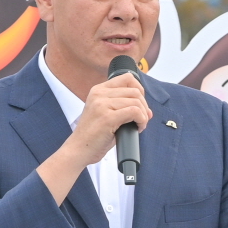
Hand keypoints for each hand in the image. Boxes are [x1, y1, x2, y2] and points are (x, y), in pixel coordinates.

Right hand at [36, 72, 151, 203]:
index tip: (140, 105)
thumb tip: (148, 111)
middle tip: (142, 120)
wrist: (79, 150)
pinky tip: (138, 128)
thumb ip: (123, 108)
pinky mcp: (107, 117)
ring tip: (139, 125)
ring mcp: (102, 105)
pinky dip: (142, 120)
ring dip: (143, 115)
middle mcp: (99, 94)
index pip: (127, 78)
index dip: (140, 90)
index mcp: (98, 90)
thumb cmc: (94, 136)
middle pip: (134, 91)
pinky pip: (134, 112)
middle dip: (144, 106)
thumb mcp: (106, 114)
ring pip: (136, 101)